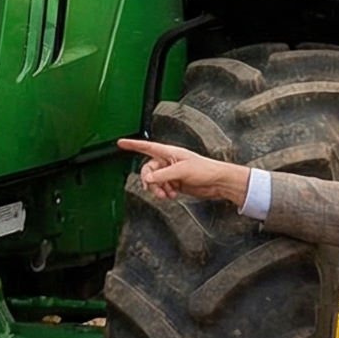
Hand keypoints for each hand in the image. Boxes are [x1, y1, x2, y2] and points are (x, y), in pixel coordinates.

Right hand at [118, 138, 250, 203]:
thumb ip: (163, 175)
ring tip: (167, 194)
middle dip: (150, 181)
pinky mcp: (175, 182)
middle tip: (156, 189)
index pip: (147, 147)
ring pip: (154, 181)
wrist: (217, 182)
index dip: (133, 145)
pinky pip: (162, 187)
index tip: (121, 143)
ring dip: (158, 189)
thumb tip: (148, 178)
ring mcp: (171, 172)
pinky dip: (164, 192)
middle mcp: (168, 161)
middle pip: (148, 169)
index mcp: (169, 152)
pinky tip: (172, 194)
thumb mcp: (182, 171)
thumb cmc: (205, 170)